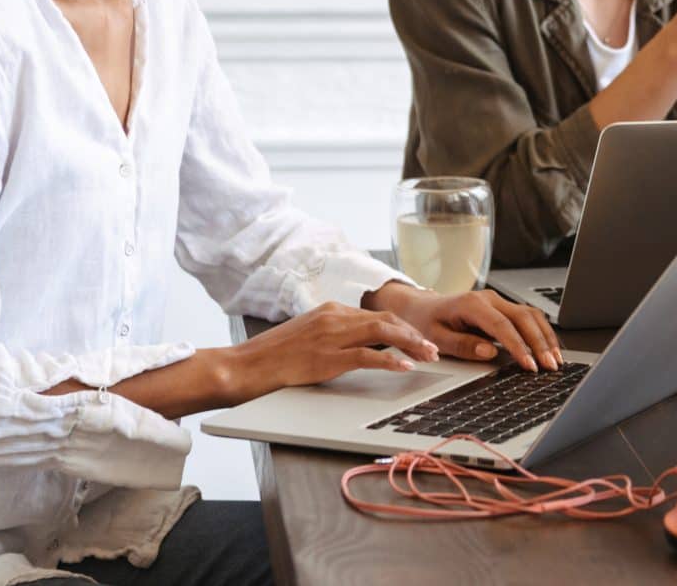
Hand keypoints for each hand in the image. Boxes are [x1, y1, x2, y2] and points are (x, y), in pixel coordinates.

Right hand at [230, 300, 439, 399]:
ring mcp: (330, 336)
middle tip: (434, 348)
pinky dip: (390, 361)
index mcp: (330, 310)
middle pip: (386, 320)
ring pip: (383, 333)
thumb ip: (332, 335)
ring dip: (410, 344)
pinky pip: (366, 356)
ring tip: (429, 356)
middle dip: (413, 333)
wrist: (242, 365)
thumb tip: (359, 345)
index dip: (402, 327)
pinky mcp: (326, 358)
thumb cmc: (271, 357)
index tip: (419, 338)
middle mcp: (333, 316)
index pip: (376, 315)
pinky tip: (405, 367)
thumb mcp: (307, 336)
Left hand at [371, 281, 562, 372]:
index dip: (518, 346)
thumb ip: (463, 345)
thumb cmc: (427, 322)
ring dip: (545, 337)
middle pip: (524, 317)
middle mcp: (489, 299)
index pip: (502, 325)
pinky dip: (541, 332)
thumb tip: (490, 352)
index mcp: (472, 304)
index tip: (529, 364)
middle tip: (550, 366)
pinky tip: (549, 348)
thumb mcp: (436, 338)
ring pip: (531, 315)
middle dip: (539, 343)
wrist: (422, 307)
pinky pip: (528, 317)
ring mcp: (498, 301)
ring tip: (555, 360)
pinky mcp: (504, 308)